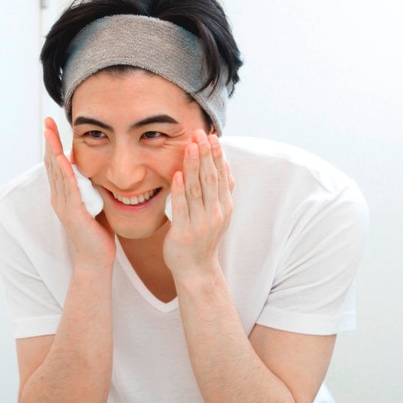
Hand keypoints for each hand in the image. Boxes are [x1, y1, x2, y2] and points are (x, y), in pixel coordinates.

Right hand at [43, 117, 114, 267]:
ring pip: (57, 172)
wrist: (96, 260)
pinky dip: (65, 172)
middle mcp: (59, 198)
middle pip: (51, 164)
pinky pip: (69, 188)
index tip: (52, 126)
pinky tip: (62, 158)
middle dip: (49, 142)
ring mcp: (64, 205)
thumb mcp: (95, 203)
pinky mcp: (73, 213)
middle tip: (47, 122)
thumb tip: (101, 169)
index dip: (53, 145)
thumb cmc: (98, 233)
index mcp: (64, 195)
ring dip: (53, 151)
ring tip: (49, 133)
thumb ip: (93, 187)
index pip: (56, 165)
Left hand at [163, 130, 233, 276]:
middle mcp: (215, 213)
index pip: (221, 175)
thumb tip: (225, 165)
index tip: (211, 136)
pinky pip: (182, 208)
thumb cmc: (203, 239)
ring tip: (191, 147)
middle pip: (211, 178)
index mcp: (224, 206)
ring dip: (194, 166)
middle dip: (206, 154)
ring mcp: (201, 223)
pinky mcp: (184, 232)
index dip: (216, 155)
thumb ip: (221, 191)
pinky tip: (178, 174)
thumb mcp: (218, 213)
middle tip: (200, 133)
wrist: (196, 269)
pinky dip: (180, 190)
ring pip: (197, 189)